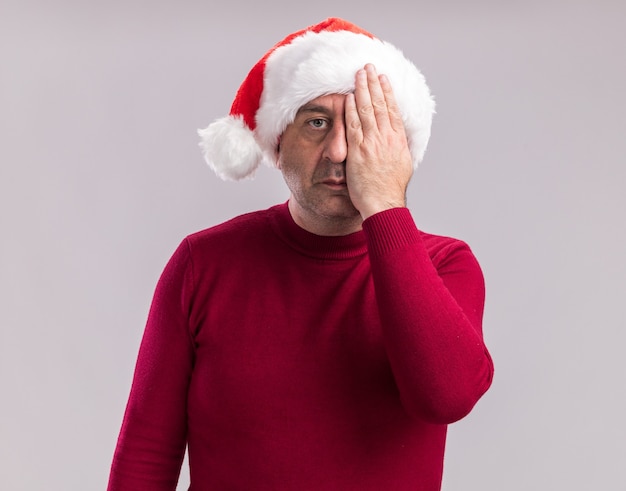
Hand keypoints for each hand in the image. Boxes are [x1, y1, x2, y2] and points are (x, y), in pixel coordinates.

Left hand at [345, 64, 412, 218]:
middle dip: (374, 83)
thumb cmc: (391, 189)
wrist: (384, 203)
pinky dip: (352, 109)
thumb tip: (398, 138)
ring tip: (359, 74)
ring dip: (363, 89)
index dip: (387, 92)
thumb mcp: (402, 164)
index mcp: (398, 140)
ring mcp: (372, 143)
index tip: (384, 78)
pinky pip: (354, 125)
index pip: (392, 109)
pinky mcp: (358, 151)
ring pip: (368, 110)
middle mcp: (386, 138)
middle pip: (380, 104)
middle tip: (369, 66)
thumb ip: (398, 148)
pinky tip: (350, 96)